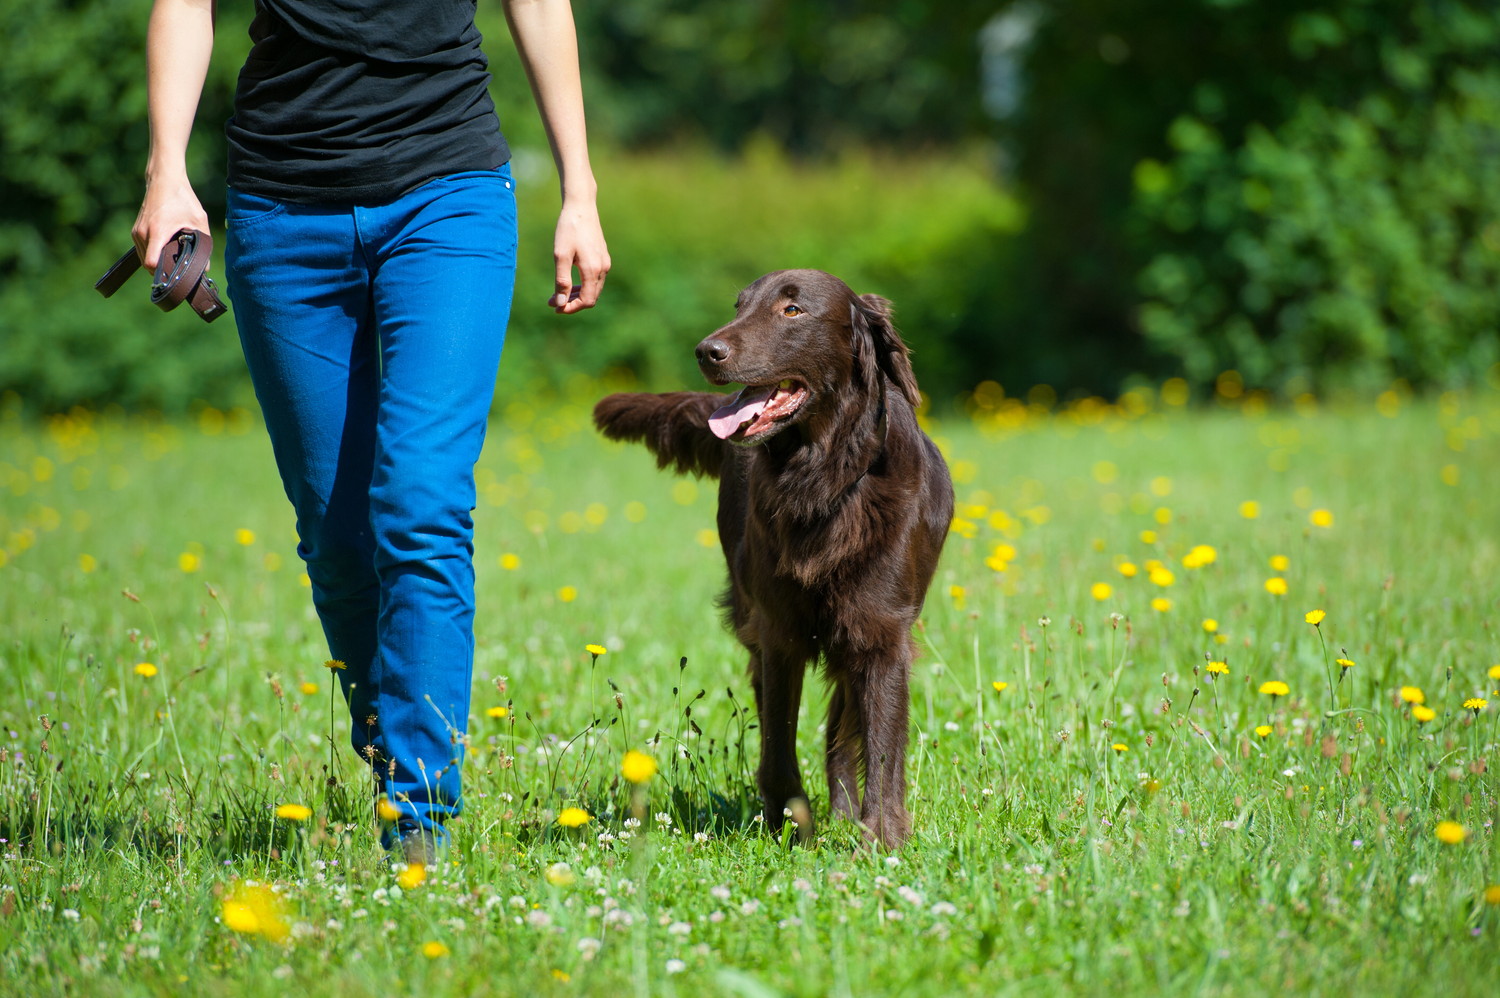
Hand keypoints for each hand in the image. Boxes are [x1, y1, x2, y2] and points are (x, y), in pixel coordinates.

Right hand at [132, 173, 209, 270]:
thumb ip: (203, 244)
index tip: (174, 277)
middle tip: (179, 270)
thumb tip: (205, 268)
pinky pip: (142, 250)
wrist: (164, 180)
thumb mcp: (198, 220)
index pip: (151, 263)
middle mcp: (142, 233)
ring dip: (157, 262)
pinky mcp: (136, 230)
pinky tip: (166, 252)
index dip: (162, 274)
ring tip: (173, 260)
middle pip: (148, 265)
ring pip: (143, 258)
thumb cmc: (182, 198)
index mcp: (157, 232)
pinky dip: (152, 254)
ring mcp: (136, 232)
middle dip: (163, 270)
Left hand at [549, 199, 609, 313]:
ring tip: (558, 293)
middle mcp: (603, 268)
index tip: (555, 307)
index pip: (587, 300)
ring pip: (594, 289)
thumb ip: (561, 281)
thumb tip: (560, 303)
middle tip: (552, 301)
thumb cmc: (568, 229)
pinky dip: (583, 285)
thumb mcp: (560, 255)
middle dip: (572, 303)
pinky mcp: (603, 257)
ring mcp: (605, 262)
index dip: (571, 308)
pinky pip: (595, 279)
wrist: (581, 206)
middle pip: (591, 297)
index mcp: (593, 269)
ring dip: (577, 295)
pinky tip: (569, 281)